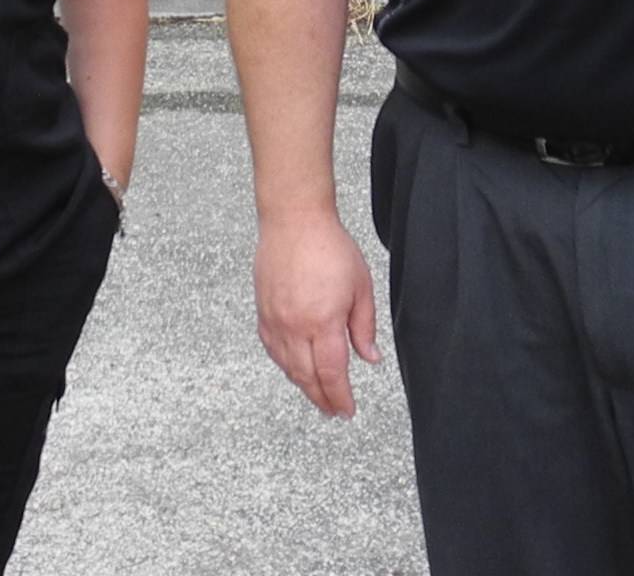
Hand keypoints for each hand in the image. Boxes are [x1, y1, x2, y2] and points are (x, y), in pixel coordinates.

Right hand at [254, 206, 381, 417]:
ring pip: (287, 367)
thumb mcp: (360, 286)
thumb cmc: (330, 247)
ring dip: (303, 386)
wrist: (294, 220)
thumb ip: (364, 326)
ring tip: (317, 396)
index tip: (347, 410)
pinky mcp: (262, 312)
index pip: (332, 373)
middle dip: (322, 399)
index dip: (340, 397)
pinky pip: (272, 349)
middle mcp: (295, 326)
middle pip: (307, 377)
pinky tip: (295, 369)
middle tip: (333, 411)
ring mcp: (275, 320)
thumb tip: (370, 358)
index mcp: (323, 321)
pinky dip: (285, 365)